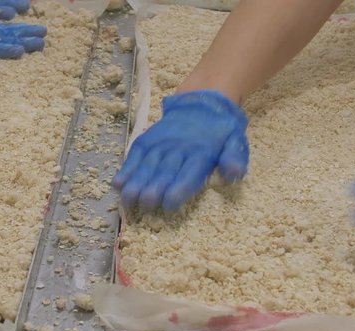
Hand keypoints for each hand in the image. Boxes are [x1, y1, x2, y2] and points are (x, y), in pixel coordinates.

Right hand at [112, 90, 248, 211]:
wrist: (203, 102)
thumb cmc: (220, 131)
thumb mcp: (236, 142)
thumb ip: (234, 159)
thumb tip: (233, 174)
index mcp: (202, 153)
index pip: (188, 174)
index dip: (178, 189)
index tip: (168, 204)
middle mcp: (179, 148)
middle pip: (164, 171)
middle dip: (153, 189)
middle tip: (145, 204)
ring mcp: (161, 142)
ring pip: (147, 164)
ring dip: (136, 183)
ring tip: (127, 200)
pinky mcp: (148, 139)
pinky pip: (135, 154)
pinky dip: (126, 168)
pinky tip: (118, 183)